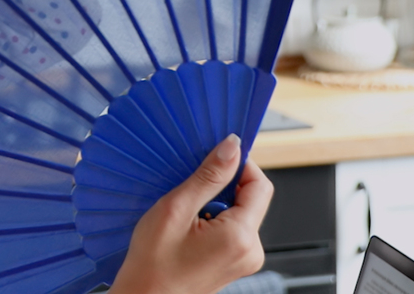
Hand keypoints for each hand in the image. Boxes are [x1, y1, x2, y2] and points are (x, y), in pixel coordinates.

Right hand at [111, 134, 272, 293]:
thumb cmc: (153, 264)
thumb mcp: (176, 209)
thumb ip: (208, 176)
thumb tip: (232, 148)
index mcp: (241, 237)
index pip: (260, 184)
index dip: (240, 165)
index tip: (216, 157)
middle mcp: (250, 250)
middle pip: (252, 198)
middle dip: (225, 185)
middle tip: (192, 189)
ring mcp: (244, 259)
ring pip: (241, 212)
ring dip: (217, 202)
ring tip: (186, 212)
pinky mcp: (234, 262)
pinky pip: (233, 228)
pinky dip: (214, 218)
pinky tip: (190, 225)